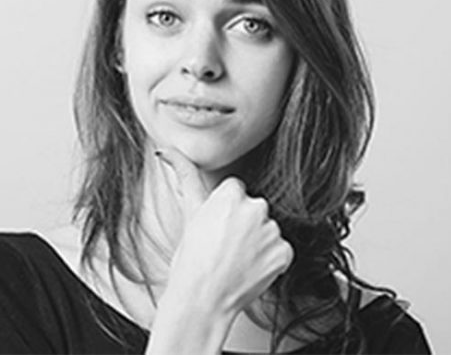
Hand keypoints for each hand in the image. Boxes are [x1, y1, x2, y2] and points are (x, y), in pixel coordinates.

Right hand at [156, 147, 293, 316]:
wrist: (201, 298)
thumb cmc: (191, 259)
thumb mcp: (189, 211)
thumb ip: (184, 174)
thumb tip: (166, 151)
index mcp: (233, 193)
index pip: (237, 191)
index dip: (226, 210)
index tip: (218, 226)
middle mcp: (257, 207)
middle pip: (254, 208)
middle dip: (243, 223)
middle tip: (225, 245)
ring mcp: (272, 230)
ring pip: (267, 229)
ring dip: (257, 241)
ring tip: (236, 259)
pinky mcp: (284, 252)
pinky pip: (279, 250)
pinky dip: (269, 259)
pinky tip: (250, 267)